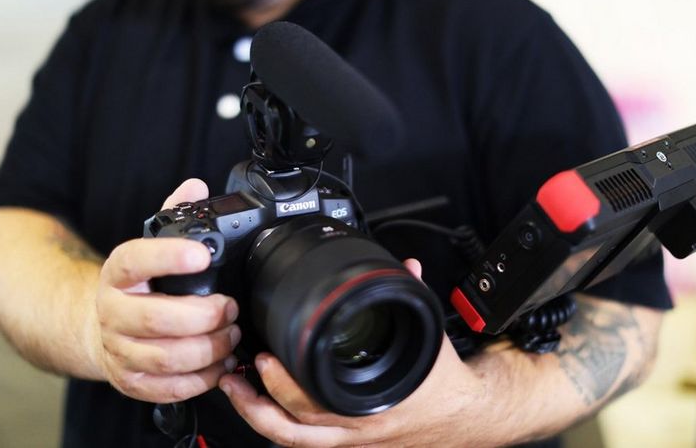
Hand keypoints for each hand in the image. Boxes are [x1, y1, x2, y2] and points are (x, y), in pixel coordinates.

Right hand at [92, 179, 240, 402]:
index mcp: (119, 273)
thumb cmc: (138, 285)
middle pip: (156, 319)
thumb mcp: (149, 247)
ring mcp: (118, 349)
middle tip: (230, 307)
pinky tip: (219, 363)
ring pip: (166, 358)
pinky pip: (168, 387)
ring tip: (230, 334)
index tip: (202, 255)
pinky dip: (201, 379)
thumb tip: (197, 186)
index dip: (169, 257)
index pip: (136, 260)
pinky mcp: (130, 381)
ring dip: (208, 348)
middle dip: (204, 315)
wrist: (99, 326)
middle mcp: (113, 312)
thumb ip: (173, 216)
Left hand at [218, 260, 490, 447]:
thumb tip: (405, 265)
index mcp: (373, 401)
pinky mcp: (345, 439)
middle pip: (293, 427)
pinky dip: (277, 421)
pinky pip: (303, 439)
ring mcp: (348, 437)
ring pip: (291, 439)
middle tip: (235, 373)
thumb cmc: (442, 382)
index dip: (286, 385)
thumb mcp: (427, 334)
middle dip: (256, 401)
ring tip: (234, 389)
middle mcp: (355, 426)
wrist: (461, 415)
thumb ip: (413, 293)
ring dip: (257, 415)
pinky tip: (260, 400)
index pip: (320, 401)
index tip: (267, 358)